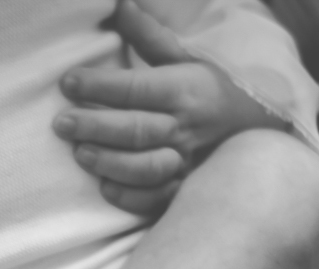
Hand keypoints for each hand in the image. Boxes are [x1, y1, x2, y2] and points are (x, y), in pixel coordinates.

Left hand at [53, 0, 282, 214]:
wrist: (258, 127)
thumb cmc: (210, 87)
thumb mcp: (183, 57)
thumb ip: (147, 34)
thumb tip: (117, 3)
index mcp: (183, 89)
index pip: (136, 88)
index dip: (100, 86)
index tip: (68, 82)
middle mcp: (184, 127)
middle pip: (136, 130)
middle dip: (96, 126)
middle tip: (61, 123)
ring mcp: (185, 162)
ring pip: (145, 168)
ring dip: (110, 163)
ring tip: (80, 153)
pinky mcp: (183, 189)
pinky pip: (156, 199)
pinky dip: (129, 196)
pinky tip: (104, 186)